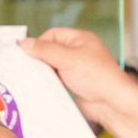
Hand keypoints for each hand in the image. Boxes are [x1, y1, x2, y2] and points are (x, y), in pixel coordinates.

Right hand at [21, 26, 135, 125]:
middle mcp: (79, 51)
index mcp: (80, 39)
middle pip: (51, 50)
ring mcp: (77, 68)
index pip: (53, 34)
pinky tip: (42, 87)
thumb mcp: (68, 59)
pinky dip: (49, 82)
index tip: (27, 54)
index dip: (39, 43)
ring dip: (44, 71)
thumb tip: (25, 43)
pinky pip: (57, 79)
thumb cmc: (98, 76)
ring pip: (53, 66)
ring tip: (34, 78)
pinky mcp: (75, 83)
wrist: (112, 103)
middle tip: (27, 67)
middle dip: (40, 58)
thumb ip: (45, 50)